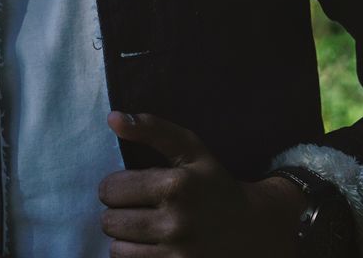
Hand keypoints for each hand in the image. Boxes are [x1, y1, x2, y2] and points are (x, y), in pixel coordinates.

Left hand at [100, 111, 305, 256]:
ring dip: (124, 238)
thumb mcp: (190, 148)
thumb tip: (112, 119)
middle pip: (110, 222)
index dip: (114, 186)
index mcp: (175, 186)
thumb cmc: (214, 183)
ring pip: (117, 249)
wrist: (252, 229)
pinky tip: (151, 245)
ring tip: (143, 227)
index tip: (128, 186)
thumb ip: (151, 128)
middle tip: (136, 208)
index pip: (110, 189)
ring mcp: (178, 256)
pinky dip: (135, 256)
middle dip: (117, 212)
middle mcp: (176, 224)